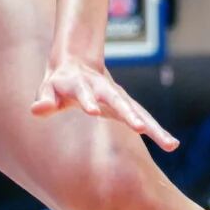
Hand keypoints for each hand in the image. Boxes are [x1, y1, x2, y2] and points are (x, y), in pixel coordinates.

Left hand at [32, 56, 178, 150]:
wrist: (76, 65)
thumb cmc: (58, 83)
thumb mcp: (47, 90)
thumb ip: (45, 100)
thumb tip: (37, 110)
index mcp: (81, 84)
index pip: (84, 92)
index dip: (88, 100)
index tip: (93, 111)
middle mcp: (104, 89)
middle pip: (118, 100)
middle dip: (129, 113)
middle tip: (140, 128)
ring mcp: (118, 97)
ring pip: (137, 110)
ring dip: (152, 126)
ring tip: (169, 144)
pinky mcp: (127, 106)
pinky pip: (144, 119)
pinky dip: (157, 131)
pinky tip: (172, 144)